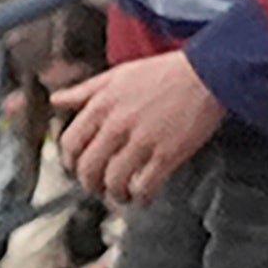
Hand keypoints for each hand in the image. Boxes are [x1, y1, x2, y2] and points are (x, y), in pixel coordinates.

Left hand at [53, 48, 225, 207]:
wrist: (210, 71)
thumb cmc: (167, 71)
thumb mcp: (119, 74)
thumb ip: (85, 90)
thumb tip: (57, 99)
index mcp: (103, 104)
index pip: (70, 143)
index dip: (70, 162)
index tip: (78, 167)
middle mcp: (118, 124)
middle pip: (88, 167)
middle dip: (90, 183)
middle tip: (98, 186)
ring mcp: (143, 140)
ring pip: (113, 181)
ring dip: (115, 194)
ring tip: (123, 194)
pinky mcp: (168, 153)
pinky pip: (144, 186)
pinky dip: (140, 197)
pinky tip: (144, 196)